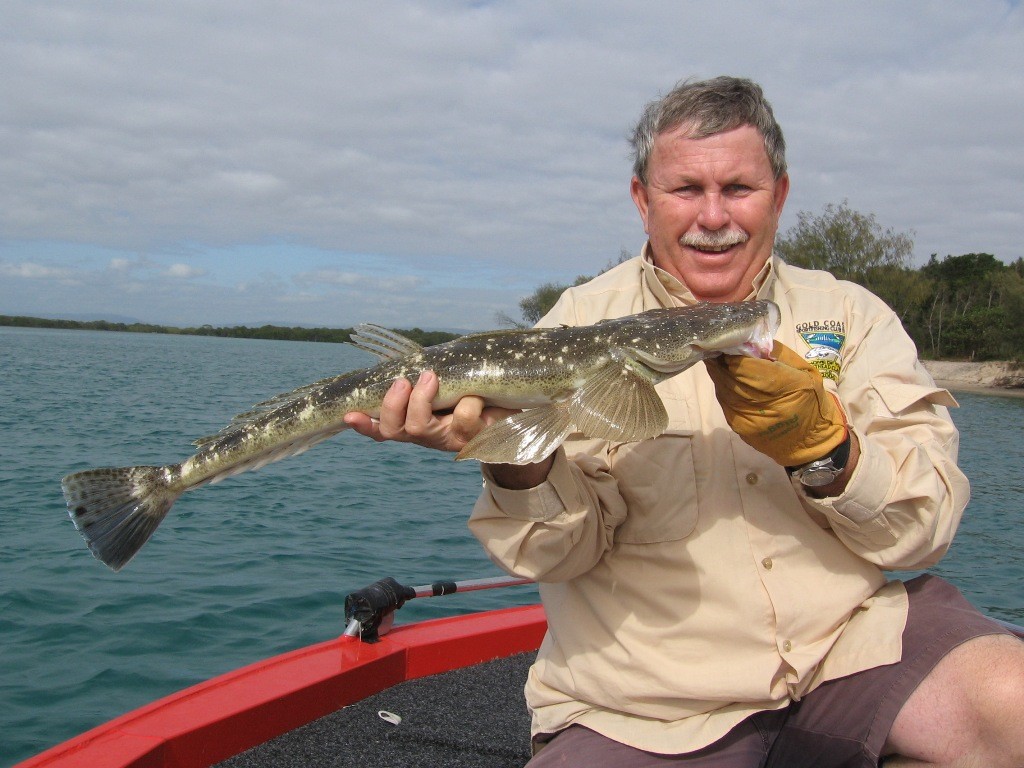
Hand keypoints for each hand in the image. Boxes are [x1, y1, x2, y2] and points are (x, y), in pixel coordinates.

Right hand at [343, 370, 513, 453]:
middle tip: (402, 382)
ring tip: (431, 377)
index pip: (381, 428)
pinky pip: (462, 416)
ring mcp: (447, 440)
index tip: (349, 414)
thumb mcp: (446, 382)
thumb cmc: (471, 391)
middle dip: (392, 404)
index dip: (363, 424)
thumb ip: (424, 373)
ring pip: (420, 428)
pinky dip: (469, 401)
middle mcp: (427, 436)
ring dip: (422, 399)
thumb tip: (400, 351)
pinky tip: (478, 396)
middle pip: (394, 431)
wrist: (512, 412)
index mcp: (414, 421)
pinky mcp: (471, 440)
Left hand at [704, 341, 847, 466]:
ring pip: (723, 388)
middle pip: (731, 377)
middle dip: (722, 361)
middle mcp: (764, 404)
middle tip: (716, 346)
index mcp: (787, 386)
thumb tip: (748, 341)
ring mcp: (748, 419)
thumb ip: (777, 354)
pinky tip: (726, 379)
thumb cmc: (811, 400)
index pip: (747, 367)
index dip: (733, 354)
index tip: (727, 342)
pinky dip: (723, 388)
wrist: (811, 442)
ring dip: (719, 373)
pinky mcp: (739, 427)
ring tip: (718, 359)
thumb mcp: (805, 371)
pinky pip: (724, 401)